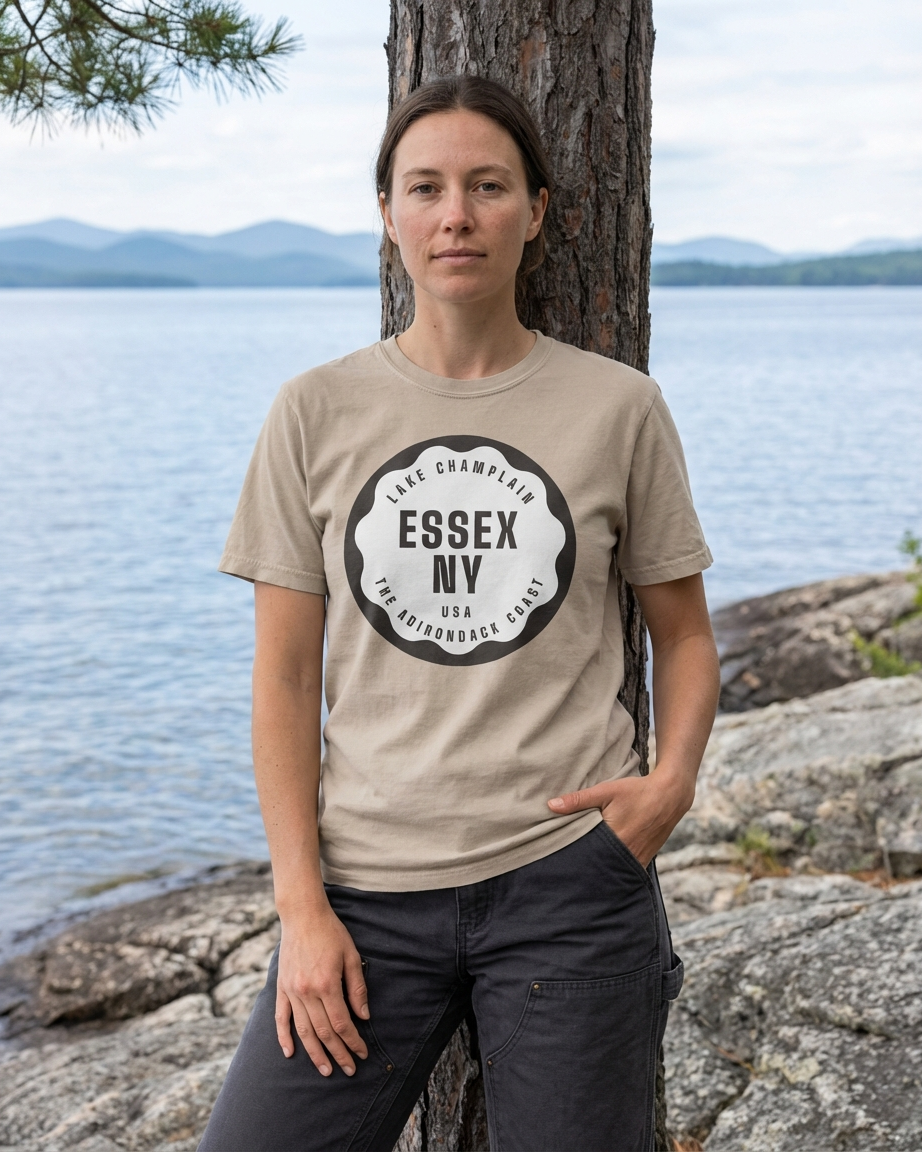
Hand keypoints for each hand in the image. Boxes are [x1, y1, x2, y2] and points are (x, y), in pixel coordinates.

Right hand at [275, 903, 369, 1074]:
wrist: (302, 915)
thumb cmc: (331, 932)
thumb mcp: (351, 955)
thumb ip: (357, 987)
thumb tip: (364, 1016)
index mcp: (327, 984)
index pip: (342, 1023)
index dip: (353, 1042)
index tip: (362, 1053)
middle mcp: (307, 991)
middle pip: (324, 1032)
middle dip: (338, 1053)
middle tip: (349, 1070)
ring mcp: (291, 991)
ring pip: (303, 1030)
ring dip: (315, 1053)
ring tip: (326, 1070)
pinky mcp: (281, 988)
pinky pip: (281, 1018)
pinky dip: (284, 1037)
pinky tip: (290, 1053)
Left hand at [548, 770, 693, 866]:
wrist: (669, 795)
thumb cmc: (636, 791)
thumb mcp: (605, 791)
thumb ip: (578, 800)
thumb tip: (550, 805)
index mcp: (615, 839)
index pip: (587, 856)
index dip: (573, 860)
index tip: (560, 863)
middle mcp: (627, 854)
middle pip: (600, 867)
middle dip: (585, 868)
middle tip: (568, 870)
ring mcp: (638, 859)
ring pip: (614, 870)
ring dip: (601, 869)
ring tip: (584, 871)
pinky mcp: (646, 859)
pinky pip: (627, 869)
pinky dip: (616, 868)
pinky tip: (605, 865)